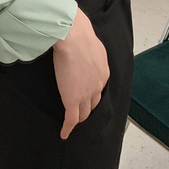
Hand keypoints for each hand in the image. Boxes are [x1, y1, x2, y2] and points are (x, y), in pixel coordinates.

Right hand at [52, 6, 109, 139]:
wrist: (73, 36)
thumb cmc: (79, 33)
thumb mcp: (91, 43)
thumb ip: (89, 52)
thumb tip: (82, 49)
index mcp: (103, 72)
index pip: (98, 89)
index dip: (93, 95)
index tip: (87, 98)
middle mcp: (98, 85)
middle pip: (94, 104)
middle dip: (89, 111)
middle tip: (82, 115)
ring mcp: (86, 94)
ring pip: (84, 114)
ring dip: (79, 120)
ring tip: (73, 125)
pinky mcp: (72, 99)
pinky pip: (71, 119)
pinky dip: (68, 128)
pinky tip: (64, 134)